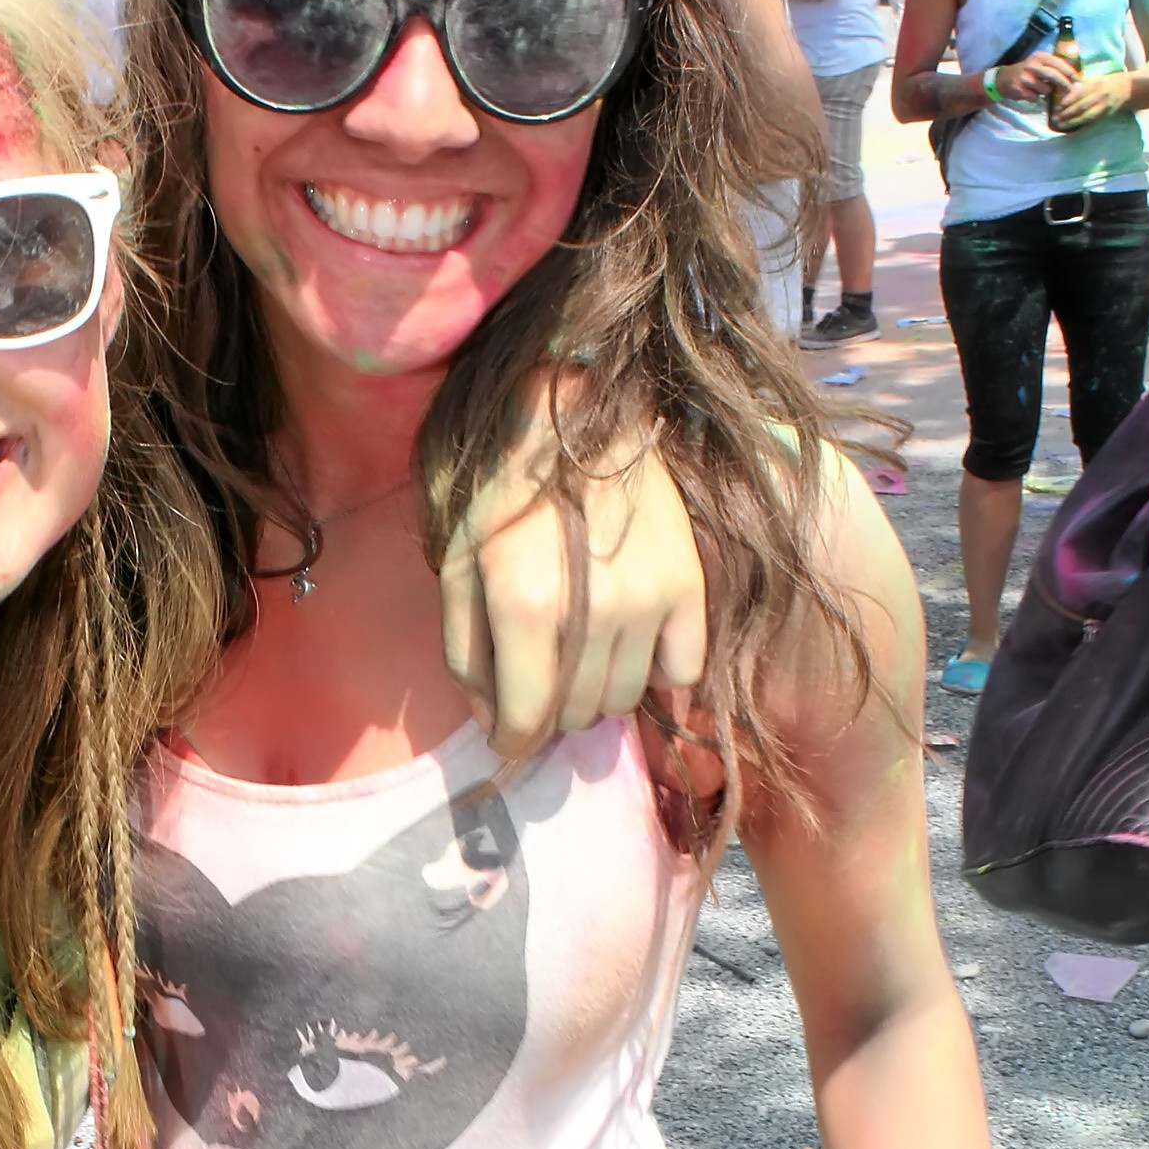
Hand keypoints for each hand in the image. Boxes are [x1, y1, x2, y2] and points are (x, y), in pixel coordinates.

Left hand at [439, 416, 707, 755]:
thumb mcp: (458, 565)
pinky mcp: (690, 587)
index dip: (512, 741)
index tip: (509, 736)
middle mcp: (595, 614)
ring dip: (597, 693)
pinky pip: (682, 672)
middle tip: (540, 680)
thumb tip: (492, 721)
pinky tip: (630, 641)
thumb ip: (466, 652)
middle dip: (550, 712)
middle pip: (576, 715)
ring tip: (581, 654)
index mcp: (525, 607)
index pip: (526, 722)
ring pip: (626, 700)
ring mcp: (650, 601)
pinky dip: (655, 671)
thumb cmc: (503, 485)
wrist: (578, 408)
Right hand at [994, 48, 1076, 104]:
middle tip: (1069, 91)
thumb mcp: (1040, 64)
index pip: (1059, 63)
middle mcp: (1033, 65)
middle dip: (1063, 84)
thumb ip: (1054, 68)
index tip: (1077, 80)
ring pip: (1045, 89)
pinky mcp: (1019, 89)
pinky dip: (1035, 98)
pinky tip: (1030, 94)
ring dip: (1046, 92)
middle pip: (1053, 75)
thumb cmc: (1027, 73)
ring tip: (1040, 90)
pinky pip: (1034, 97)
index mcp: (1040, 56)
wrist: (1003, 79)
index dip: (1069, 72)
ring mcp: (1025, 77)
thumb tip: (1072, 79)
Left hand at [1050, 67, 1134, 128]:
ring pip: (1086, 117)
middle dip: (1067, 113)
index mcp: (1097, 85)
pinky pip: (1091, 125)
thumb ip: (1081, 85)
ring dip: (1071, 122)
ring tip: (1059, 124)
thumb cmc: (1105, 83)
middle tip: (1054, 117)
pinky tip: (1070, 132)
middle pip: (1082, 106)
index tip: (1057, 106)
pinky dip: (1080, 129)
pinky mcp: (1104, 116)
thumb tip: (1063, 92)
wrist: (1126, 89)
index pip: (1080, 93)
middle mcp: (1101, 96)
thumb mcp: (1095, 79)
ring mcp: (1103, 108)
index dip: (1068, 101)